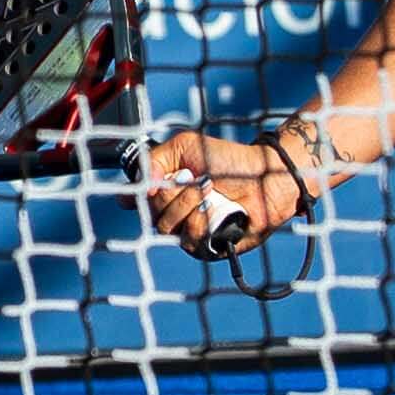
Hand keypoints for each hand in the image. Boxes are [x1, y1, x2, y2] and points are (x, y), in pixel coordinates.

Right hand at [140, 129, 300, 256]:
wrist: (262, 176)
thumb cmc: (228, 160)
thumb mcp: (185, 147)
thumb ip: (154, 159)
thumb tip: (139, 187)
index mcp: (163, 190)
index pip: (132, 200)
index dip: (136, 194)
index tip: (152, 183)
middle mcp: (171, 213)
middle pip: (149, 213)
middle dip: (171, 192)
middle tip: (196, 178)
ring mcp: (187, 231)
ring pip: (166, 227)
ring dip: (188, 203)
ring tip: (210, 190)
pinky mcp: (205, 247)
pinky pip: (188, 240)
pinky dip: (201, 220)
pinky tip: (216, 208)